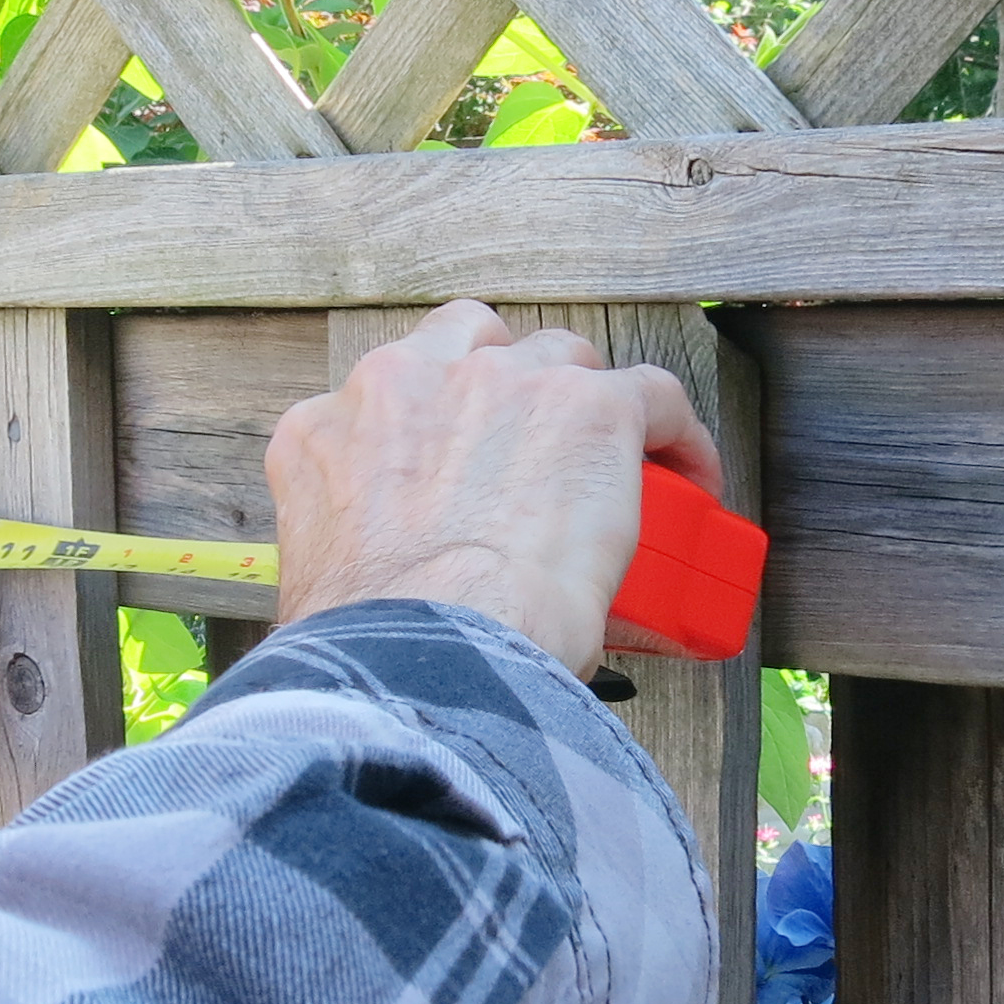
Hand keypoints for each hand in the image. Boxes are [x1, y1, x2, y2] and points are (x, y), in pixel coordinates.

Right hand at [267, 300, 722, 672]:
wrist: (426, 654)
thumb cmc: (368, 652)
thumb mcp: (312, 588)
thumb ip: (335, 563)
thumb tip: (379, 605)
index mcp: (324, 431)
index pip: (385, 398)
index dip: (431, 430)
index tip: (457, 471)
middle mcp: (406, 384)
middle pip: (474, 348)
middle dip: (507, 390)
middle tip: (534, 455)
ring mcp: (501, 384)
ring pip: (562, 359)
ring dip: (584, 402)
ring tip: (613, 464)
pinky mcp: (590, 407)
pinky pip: (652, 393)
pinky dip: (674, 433)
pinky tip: (691, 474)